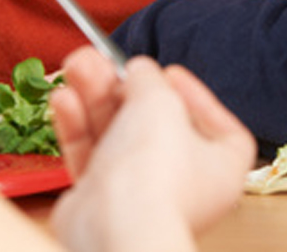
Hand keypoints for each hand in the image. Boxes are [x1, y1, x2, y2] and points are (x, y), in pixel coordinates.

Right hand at [49, 50, 256, 248]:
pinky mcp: (102, 202)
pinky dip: (78, 126)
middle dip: (124, 87)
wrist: (115, 226)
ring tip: (76, 64)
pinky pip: (92, 156)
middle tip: (101, 60)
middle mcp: (184, 184)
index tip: (168, 72)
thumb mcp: (160, 102)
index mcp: (222, 167)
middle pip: (154, 123)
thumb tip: (139, 72)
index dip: (193, 93)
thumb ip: (150, 80)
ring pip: (117, 135)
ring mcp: (141, 194)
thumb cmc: (155, 168)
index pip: (216, 124)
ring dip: (95, 97)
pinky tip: (64, 97)